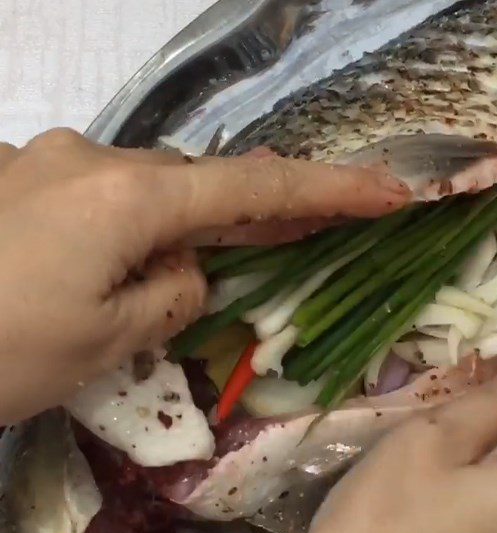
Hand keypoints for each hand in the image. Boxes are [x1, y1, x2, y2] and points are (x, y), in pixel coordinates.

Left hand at [0, 130, 408, 423]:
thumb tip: (188, 269)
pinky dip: (126, 235)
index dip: (330, 193)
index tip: (390, 193)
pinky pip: (99, 199)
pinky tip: (103, 276)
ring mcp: (46, 160)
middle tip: (299, 248)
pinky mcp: (15, 179)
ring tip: (164, 291)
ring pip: (145, 193)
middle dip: (250, 220)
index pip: (254, 191)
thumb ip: (172, 294)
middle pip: (200, 185)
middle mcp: (91, 157)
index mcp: (128, 197)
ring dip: (176, 235)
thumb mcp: (107, 341)